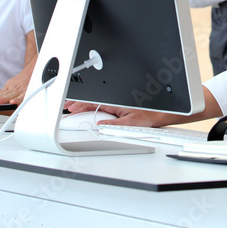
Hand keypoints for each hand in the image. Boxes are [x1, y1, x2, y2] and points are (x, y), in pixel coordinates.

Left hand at [0, 68, 31, 104]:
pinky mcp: (27, 92)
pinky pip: (22, 96)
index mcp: (9, 87)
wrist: (32, 71)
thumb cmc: (22, 80)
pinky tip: (12, 102)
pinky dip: (17, 99)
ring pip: (10, 95)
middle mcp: (13, 89)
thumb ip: (4, 91)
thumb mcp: (11, 83)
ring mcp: (19, 90)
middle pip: (2, 95)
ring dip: (3, 99)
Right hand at [64, 101, 178, 127]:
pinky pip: (101, 105)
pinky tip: (86, 109)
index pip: (92, 103)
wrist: (160, 112)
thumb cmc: (149, 114)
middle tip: (66, 107)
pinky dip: (91, 107)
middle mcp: (114, 101)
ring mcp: (115, 103)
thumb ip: (115, 125)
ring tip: (72, 107)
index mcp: (114, 103)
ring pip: (95, 103)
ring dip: (83, 104)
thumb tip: (101, 126)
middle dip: (77, 103)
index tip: (69, 107)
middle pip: (91, 102)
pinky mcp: (118, 107)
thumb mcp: (131, 122)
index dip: (79, 104)